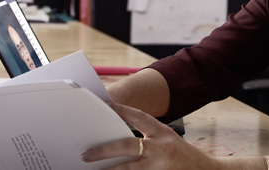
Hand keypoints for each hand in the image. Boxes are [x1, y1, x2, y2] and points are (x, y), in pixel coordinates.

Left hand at [81, 102, 218, 169]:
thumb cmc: (182, 155)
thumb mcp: (167, 138)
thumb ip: (147, 135)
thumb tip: (118, 134)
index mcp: (163, 132)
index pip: (138, 117)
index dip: (121, 110)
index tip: (103, 106)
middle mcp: (161, 148)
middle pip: (128, 146)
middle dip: (105, 150)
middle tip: (86, 155)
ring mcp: (160, 166)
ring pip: (129, 168)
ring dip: (110, 169)